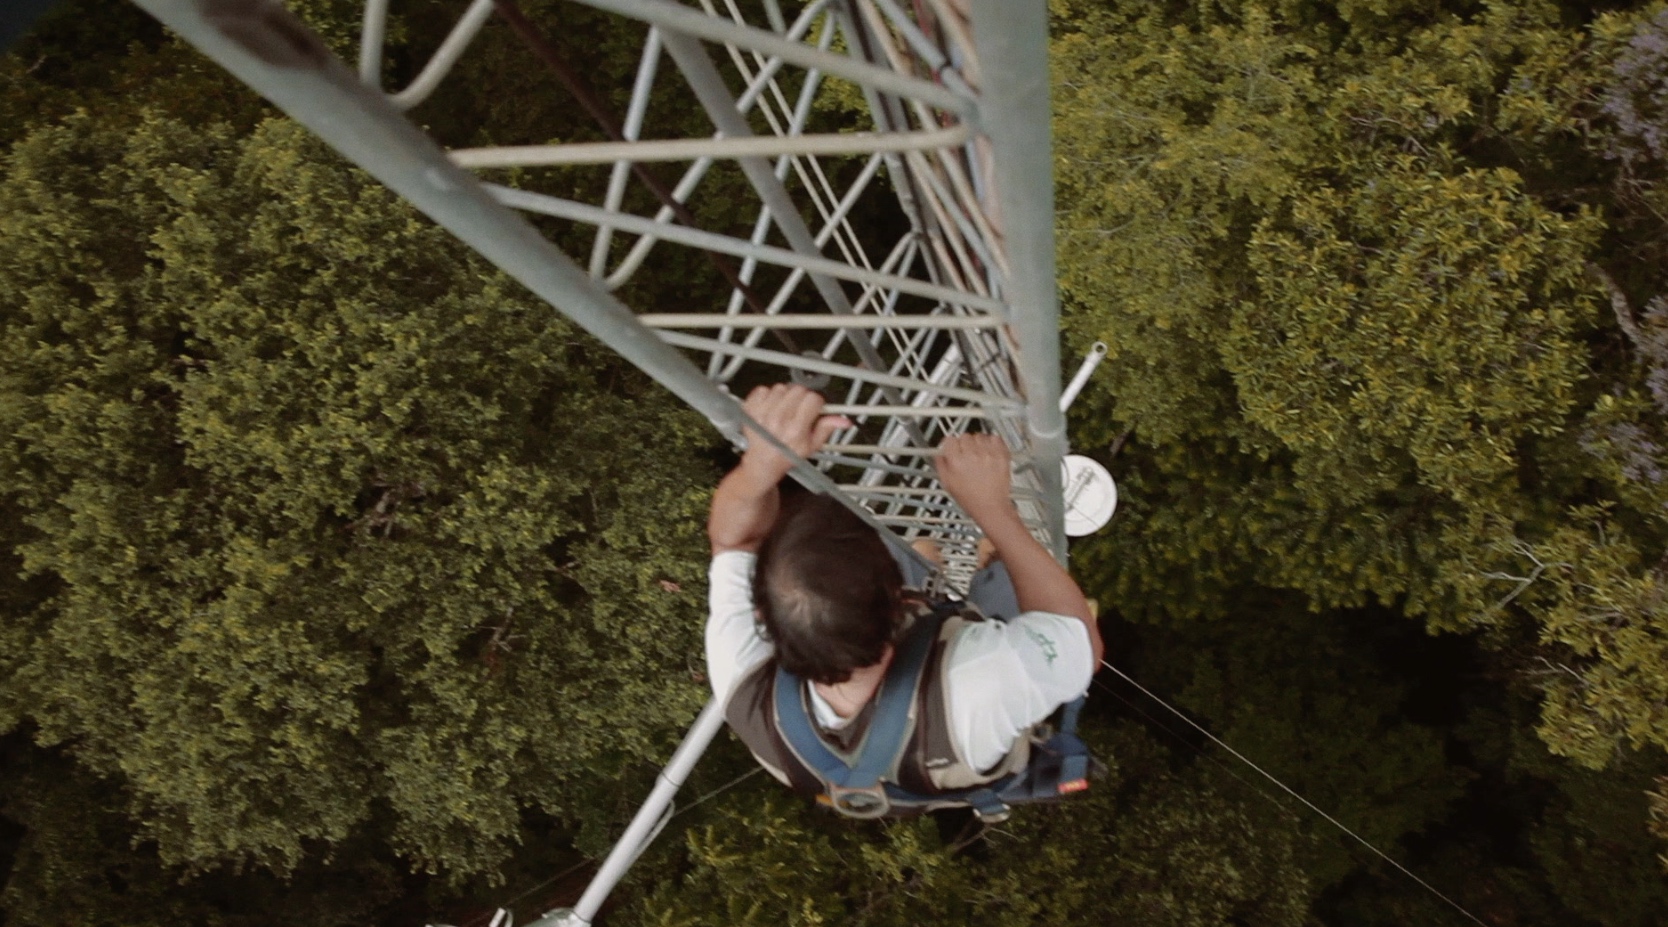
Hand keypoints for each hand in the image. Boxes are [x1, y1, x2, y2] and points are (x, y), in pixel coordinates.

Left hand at [737, 384, 852, 484]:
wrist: (763, 462)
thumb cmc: (787, 454)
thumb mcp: (812, 446)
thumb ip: (827, 429)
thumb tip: (844, 420)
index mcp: (795, 429)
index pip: (813, 399)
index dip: (816, 403)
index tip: (813, 409)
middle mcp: (778, 419)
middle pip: (798, 390)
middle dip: (801, 397)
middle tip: (799, 409)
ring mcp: (762, 413)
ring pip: (781, 387)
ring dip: (784, 396)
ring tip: (784, 410)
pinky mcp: (750, 409)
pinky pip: (762, 389)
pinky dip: (767, 395)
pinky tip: (770, 407)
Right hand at [935, 433, 1013, 521]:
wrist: (991, 506)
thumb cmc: (971, 499)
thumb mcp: (947, 484)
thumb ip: (941, 464)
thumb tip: (939, 453)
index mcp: (956, 461)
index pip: (950, 440)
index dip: (951, 445)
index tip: (953, 449)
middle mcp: (972, 454)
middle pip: (964, 436)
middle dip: (964, 444)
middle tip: (967, 455)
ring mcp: (988, 453)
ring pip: (979, 436)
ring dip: (978, 442)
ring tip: (979, 455)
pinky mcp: (1001, 454)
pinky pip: (995, 438)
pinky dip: (992, 442)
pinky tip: (989, 452)